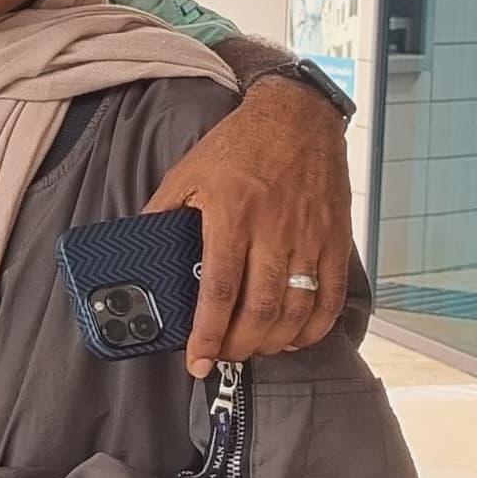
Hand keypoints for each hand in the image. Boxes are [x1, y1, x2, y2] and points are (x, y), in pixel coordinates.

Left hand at [148, 73, 352, 373]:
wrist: (298, 115)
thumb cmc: (238, 145)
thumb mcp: (186, 173)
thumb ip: (163, 214)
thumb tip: (141, 251)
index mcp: (231, 215)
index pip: (219, 290)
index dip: (208, 334)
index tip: (197, 361)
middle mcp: (273, 230)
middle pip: (261, 309)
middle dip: (240, 345)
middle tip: (224, 356)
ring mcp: (309, 237)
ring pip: (297, 310)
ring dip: (274, 341)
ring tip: (254, 348)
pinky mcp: (335, 238)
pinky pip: (330, 295)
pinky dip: (315, 327)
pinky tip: (295, 337)